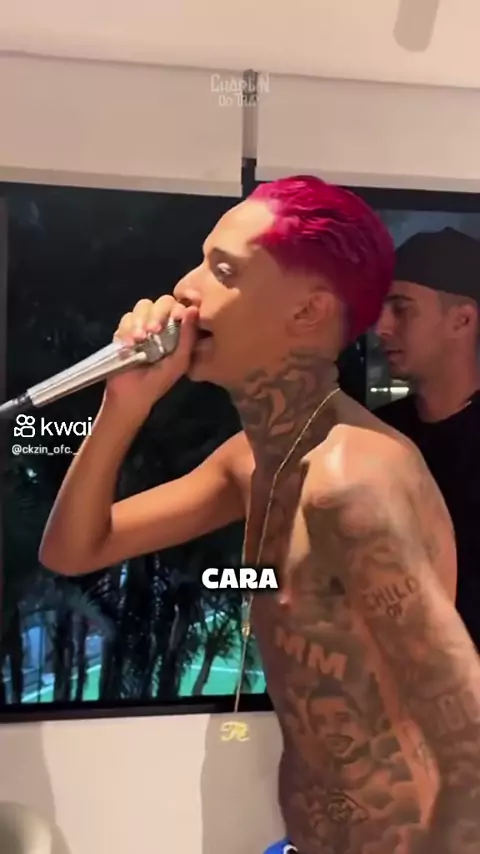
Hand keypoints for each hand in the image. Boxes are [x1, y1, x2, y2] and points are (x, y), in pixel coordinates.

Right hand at [104, 295, 198, 415]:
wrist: (133, 394)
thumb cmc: (160, 380)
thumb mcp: (180, 361)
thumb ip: (188, 336)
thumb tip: (193, 310)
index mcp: (177, 330)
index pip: (179, 306)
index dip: (177, 308)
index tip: (176, 317)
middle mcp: (161, 324)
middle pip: (161, 301)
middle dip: (157, 314)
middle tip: (154, 331)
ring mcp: (142, 325)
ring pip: (143, 306)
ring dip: (141, 320)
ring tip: (140, 339)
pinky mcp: (124, 330)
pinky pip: (126, 318)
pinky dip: (127, 329)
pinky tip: (130, 345)